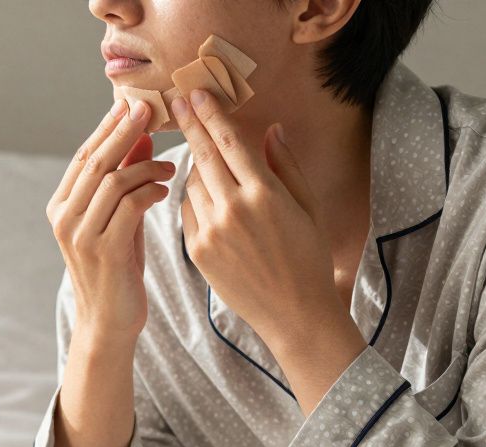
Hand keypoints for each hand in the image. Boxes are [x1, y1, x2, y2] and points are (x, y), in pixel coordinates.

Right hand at [47, 98, 176, 346]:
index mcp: (61, 207)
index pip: (83, 156)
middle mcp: (64, 219)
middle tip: (149, 109)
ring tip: (170, 165)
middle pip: (95, 162)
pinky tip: (165, 188)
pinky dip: (150, 191)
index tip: (131, 104)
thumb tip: (140, 136)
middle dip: (123, 133)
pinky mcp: (103, 251)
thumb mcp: (119, 220)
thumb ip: (125, 181)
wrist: (109, 322)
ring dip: (145, 166)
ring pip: (112, 181)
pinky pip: (129, 206)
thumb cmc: (117, 269)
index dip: (107, 128)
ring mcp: (81, 236)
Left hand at [171, 89, 365, 413]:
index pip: (231, 142)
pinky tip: (208, 200)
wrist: (294, 314)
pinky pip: (187, 212)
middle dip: (190, 126)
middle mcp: (234, 209)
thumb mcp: (307, 207)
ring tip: (208, 164)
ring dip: (197, 169)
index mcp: (265, 193)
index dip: (211, 115)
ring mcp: (211, 232)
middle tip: (178, 103)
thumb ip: (285, 166)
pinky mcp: (197, 251)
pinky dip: (193, 199)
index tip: (197, 95)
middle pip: (204, 155)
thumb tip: (271, 128)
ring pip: (192, 184)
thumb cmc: (308, 258)